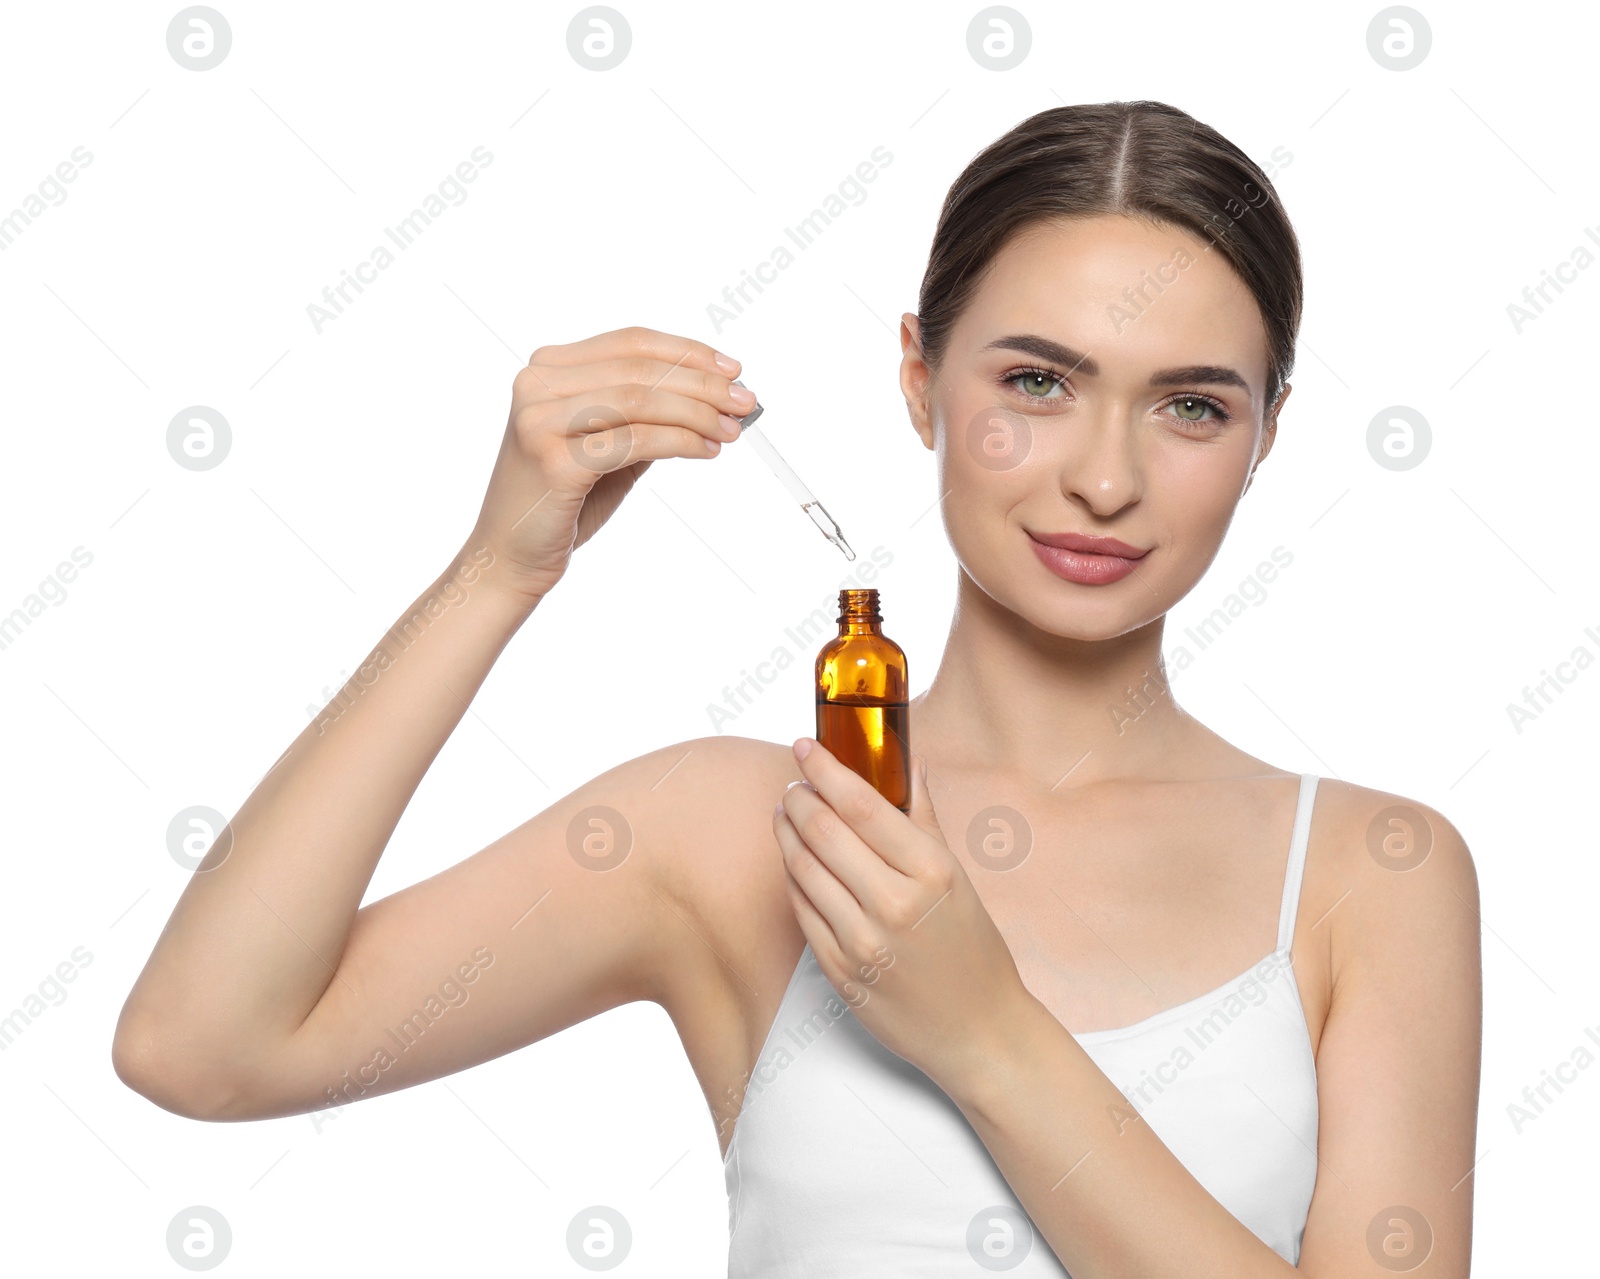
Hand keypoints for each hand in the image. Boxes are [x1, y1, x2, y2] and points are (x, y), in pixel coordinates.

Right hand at [467, 326, 754, 604]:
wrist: (511, 555)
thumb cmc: (564, 501)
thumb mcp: (608, 445)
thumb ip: (648, 416)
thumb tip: (717, 396)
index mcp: (547, 369)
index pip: (630, 342)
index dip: (687, 352)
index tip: (732, 369)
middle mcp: (537, 385)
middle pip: (639, 369)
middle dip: (703, 384)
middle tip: (745, 402)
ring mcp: (540, 420)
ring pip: (639, 400)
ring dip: (697, 413)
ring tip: (731, 430)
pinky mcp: (553, 460)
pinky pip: (634, 441)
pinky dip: (680, 441)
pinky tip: (705, 450)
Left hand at [773, 737, 1035, 1096]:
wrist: (979, 1032)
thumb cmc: (973, 950)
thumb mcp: (959, 878)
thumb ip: (925, 819)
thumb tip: (909, 765)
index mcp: (932, 871)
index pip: (863, 805)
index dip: (826, 770)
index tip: (805, 747)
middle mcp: (894, 904)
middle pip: (823, 832)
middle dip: (798, 799)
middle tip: (793, 784)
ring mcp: (863, 941)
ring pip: (803, 869)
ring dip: (786, 834)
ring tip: (785, 815)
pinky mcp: (840, 972)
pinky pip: (801, 910)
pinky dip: (792, 878)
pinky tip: (794, 862)